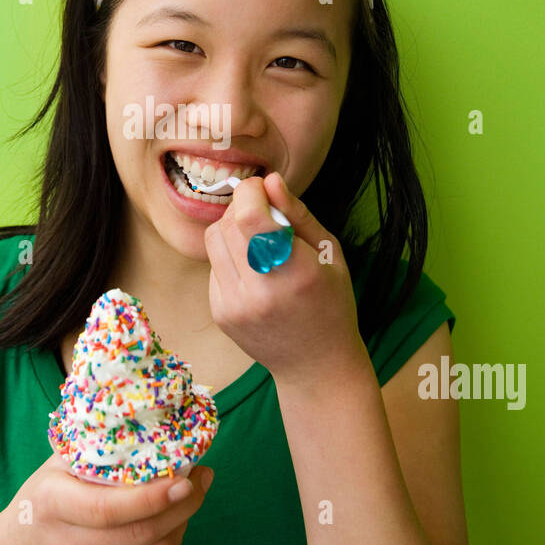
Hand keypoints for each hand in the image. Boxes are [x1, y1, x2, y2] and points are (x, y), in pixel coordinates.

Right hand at [2, 455, 213, 544]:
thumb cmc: (43, 500)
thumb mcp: (55, 468)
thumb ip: (96, 451)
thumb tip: (154, 429)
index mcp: (52, 505)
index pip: (109, 509)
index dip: (152, 497)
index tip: (186, 478)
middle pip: (140, 534)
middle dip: (183, 506)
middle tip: (202, 479)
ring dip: (182, 524)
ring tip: (190, 497)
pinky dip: (171, 544)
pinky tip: (174, 522)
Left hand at [203, 171, 365, 384]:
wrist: (315, 364)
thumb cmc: (331, 302)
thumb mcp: (329, 252)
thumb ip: (298, 214)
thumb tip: (269, 180)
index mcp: (295, 273)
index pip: (249, 218)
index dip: (251, 193)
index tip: (263, 190)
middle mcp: (260, 292)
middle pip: (227, 224)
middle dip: (243, 208)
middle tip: (266, 217)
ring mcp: (235, 306)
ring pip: (213, 240)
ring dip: (233, 230)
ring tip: (259, 243)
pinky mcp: (220, 313)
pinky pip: (213, 265)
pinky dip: (230, 257)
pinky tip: (254, 271)